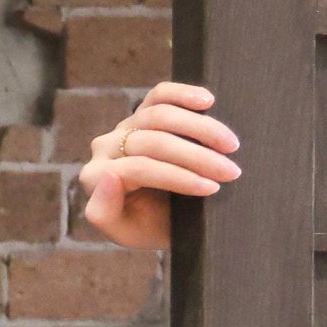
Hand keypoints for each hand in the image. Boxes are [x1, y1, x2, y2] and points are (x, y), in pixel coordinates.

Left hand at [77, 80, 243, 249]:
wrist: (169, 217)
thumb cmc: (150, 227)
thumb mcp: (127, 233)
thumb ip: (104, 212)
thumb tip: (111, 175)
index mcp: (95, 177)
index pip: (136, 169)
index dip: (177, 177)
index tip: (213, 188)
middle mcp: (105, 147)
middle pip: (151, 141)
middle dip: (195, 156)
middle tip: (232, 171)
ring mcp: (125, 126)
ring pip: (159, 116)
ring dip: (200, 128)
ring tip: (231, 145)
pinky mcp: (144, 110)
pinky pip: (160, 95)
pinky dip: (183, 94)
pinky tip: (207, 101)